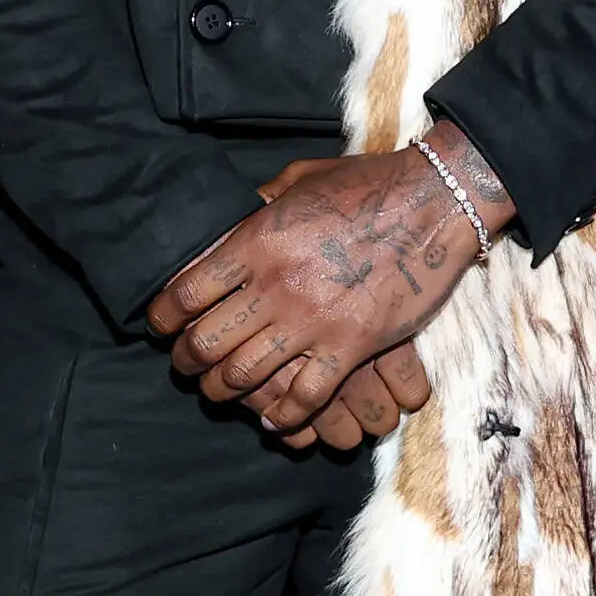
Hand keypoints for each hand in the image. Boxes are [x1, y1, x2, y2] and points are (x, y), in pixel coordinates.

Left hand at [145, 134, 495, 440]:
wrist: (435, 201)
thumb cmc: (368, 184)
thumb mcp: (301, 179)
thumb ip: (262, 201)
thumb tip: (236, 214)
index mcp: (256, 241)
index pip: (184, 293)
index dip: (162, 317)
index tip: (160, 328)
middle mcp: (275, 286)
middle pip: (205, 342)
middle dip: (187, 362)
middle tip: (187, 367)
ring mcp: (312, 320)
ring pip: (244, 375)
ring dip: (225, 391)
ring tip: (221, 392)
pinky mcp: (351, 346)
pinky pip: (304, 396)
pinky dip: (284, 414)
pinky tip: (274, 417)